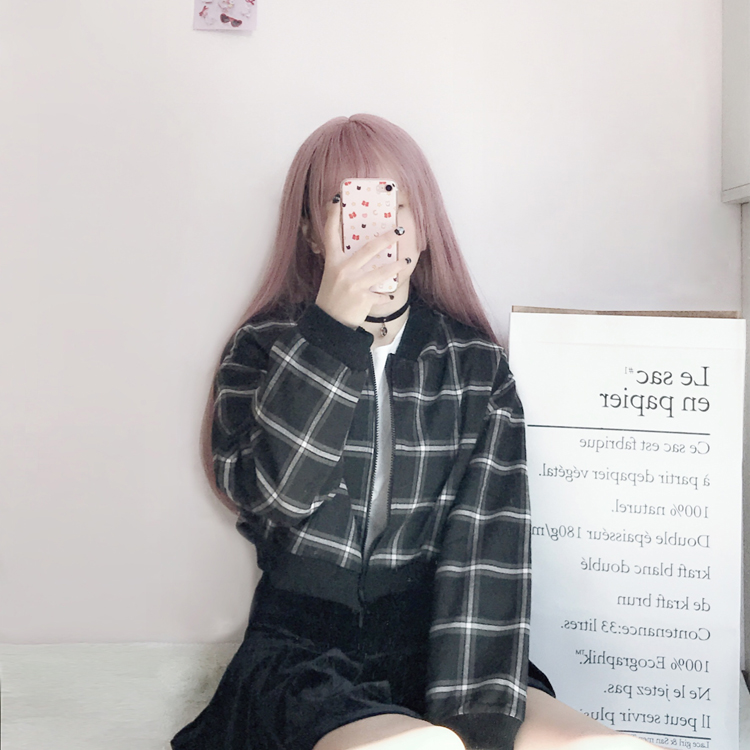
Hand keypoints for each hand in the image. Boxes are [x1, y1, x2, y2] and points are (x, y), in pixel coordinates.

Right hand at [315, 200, 408, 328]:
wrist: (329, 323)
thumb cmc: (331, 296)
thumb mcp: (331, 275)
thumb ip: (343, 262)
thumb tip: (363, 250)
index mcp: (333, 262)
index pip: (331, 234)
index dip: (333, 216)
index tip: (337, 199)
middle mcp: (343, 270)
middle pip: (368, 249)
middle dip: (386, 239)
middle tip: (399, 231)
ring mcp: (354, 285)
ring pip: (381, 272)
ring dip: (396, 266)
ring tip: (406, 262)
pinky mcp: (363, 299)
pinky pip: (380, 295)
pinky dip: (386, 296)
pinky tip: (390, 295)